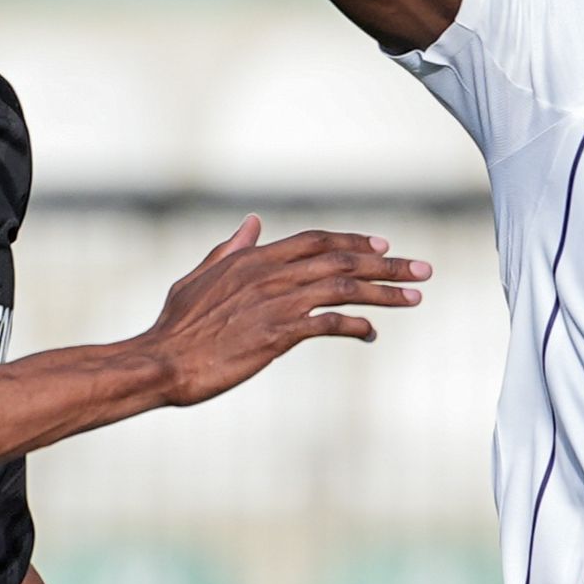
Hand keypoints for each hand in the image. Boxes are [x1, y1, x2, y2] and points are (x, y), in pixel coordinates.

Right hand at [137, 216, 429, 406]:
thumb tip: (251, 222)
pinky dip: (355, 326)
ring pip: (343, 288)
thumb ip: (231, 249)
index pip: (315, 240)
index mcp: (253, 259)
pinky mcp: (278, 334)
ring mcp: (275, 302)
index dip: (353, 240)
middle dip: (387, 263)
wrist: (162, 362)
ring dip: (384, 292)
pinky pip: (328, 323)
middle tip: (422, 268)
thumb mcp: (200, 277)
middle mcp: (269, 274)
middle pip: (341, 259)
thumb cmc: (176, 326)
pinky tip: (371, 334)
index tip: (384, 243)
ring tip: (415, 298)